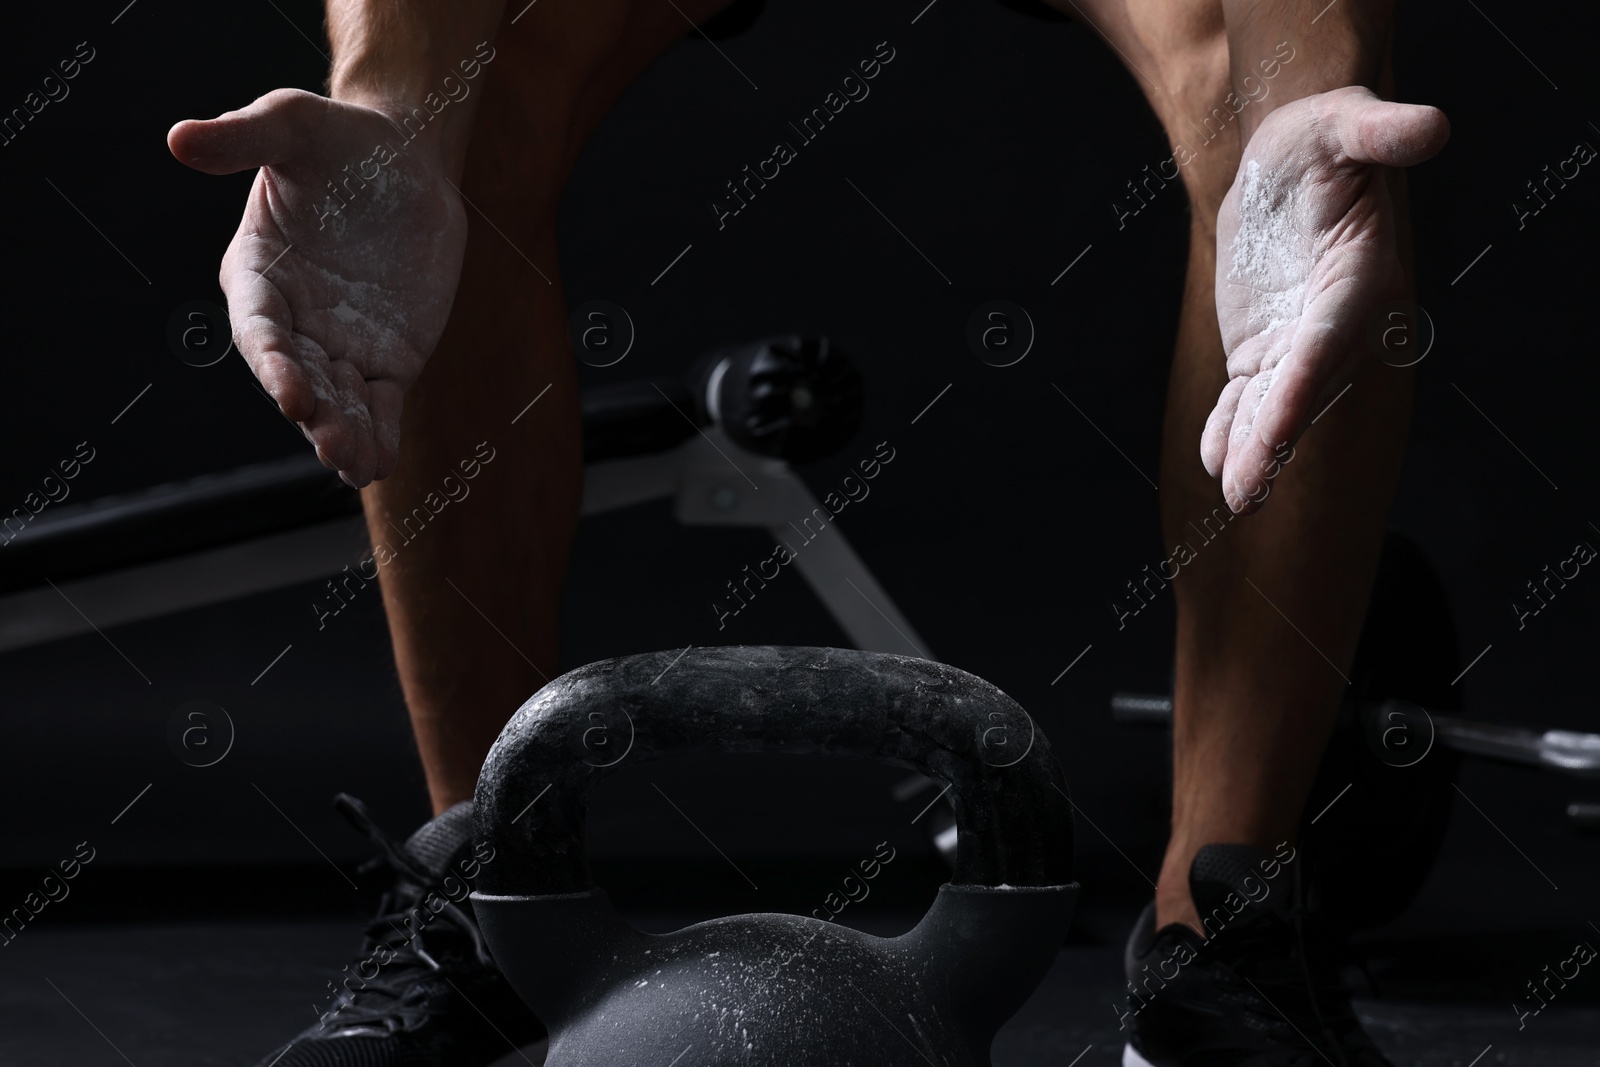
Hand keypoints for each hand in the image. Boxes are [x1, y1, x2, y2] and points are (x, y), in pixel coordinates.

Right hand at [168, 89, 467, 485]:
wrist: (403, 162)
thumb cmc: (338, 140)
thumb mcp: (293, 124)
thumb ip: (243, 137)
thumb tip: (180, 139)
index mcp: (257, 274)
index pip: (259, 328)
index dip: (273, 363)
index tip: (292, 394)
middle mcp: (292, 320)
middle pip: (298, 376)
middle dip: (315, 412)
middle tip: (333, 443)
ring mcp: (338, 345)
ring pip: (339, 401)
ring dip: (346, 434)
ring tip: (357, 465)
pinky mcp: (385, 359)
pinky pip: (380, 405)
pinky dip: (380, 434)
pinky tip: (380, 465)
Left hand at [1206, 85, 1447, 512]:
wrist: (1289, 166)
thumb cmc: (1323, 139)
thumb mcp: (1343, 123)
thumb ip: (1379, 131)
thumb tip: (1431, 127)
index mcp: (1358, 278)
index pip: (1330, 336)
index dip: (1307, 378)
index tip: (1282, 418)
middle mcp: (1333, 323)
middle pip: (1303, 389)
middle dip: (1276, 438)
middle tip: (1249, 489)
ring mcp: (1297, 343)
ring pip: (1273, 406)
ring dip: (1254, 451)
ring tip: (1236, 497)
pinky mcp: (1264, 351)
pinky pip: (1247, 400)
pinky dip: (1232, 431)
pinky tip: (1216, 463)